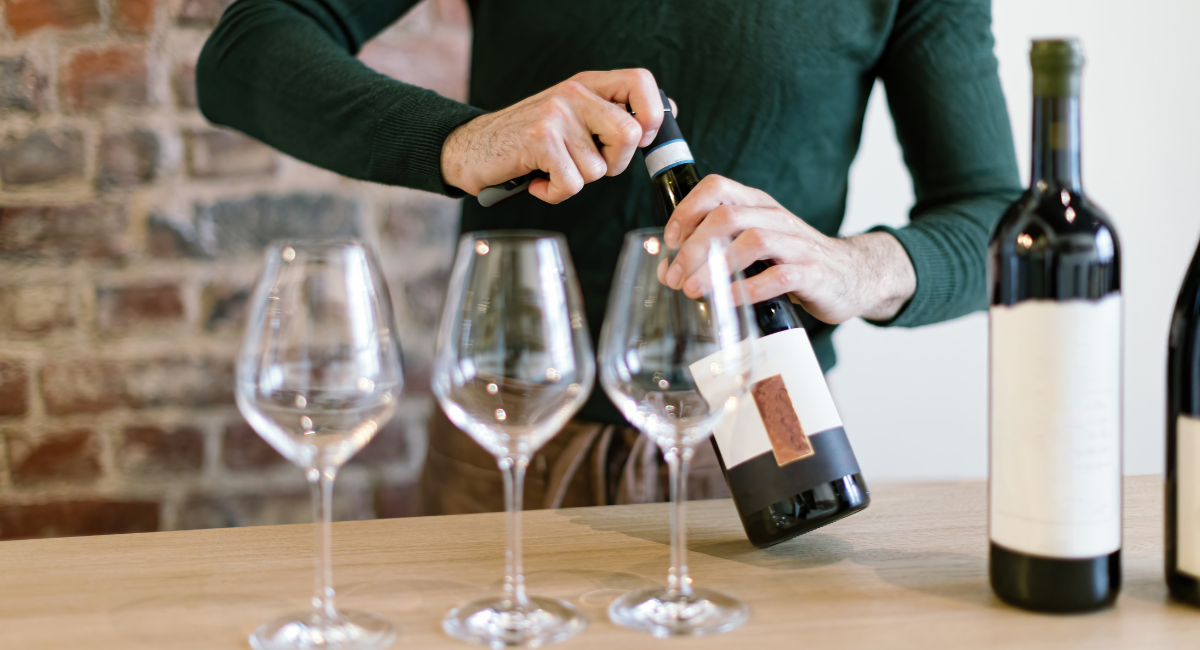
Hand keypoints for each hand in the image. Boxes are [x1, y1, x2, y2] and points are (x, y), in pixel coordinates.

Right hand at [440, 69, 664, 203]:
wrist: (471, 149)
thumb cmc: (525, 142)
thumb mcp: (571, 118)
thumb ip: (610, 115)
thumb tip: (664, 116)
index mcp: (586, 85)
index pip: (641, 81)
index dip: (653, 115)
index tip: (642, 139)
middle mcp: (574, 94)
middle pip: (630, 134)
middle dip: (616, 163)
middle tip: (588, 165)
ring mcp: (556, 115)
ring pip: (599, 168)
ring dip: (577, 182)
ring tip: (551, 171)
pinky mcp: (540, 140)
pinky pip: (573, 183)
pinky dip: (556, 193)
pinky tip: (538, 182)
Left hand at [660, 175, 916, 323]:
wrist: (854, 275)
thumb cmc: (795, 262)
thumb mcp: (757, 246)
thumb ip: (719, 251)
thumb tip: (670, 270)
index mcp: (759, 205)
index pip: (717, 187)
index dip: (687, 210)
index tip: (669, 241)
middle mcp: (776, 218)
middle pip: (727, 216)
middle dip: (694, 247)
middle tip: (674, 276)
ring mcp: (797, 244)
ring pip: (752, 241)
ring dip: (716, 266)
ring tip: (694, 290)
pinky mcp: (812, 272)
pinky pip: (778, 276)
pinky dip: (748, 289)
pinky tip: (729, 302)